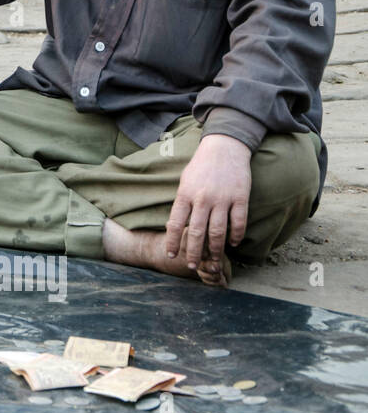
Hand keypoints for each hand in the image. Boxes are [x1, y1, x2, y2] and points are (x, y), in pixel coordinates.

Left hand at [165, 134, 251, 270]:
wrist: (224, 147)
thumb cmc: (201, 166)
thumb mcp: (185, 181)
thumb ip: (182, 203)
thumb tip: (174, 226)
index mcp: (185, 194)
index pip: (175, 224)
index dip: (173, 242)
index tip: (171, 254)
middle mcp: (202, 198)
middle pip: (196, 232)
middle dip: (193, 252)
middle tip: (192, 265)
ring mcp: (222, 198)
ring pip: (218, 232)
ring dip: (215, 249)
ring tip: (213, 259)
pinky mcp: (240, 197)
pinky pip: (239, 222)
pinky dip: (236, 236)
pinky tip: (233, 243)